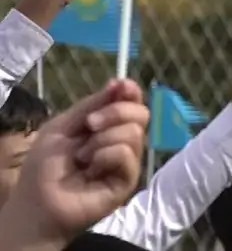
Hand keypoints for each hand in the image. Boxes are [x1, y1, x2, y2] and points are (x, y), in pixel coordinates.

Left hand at [0, 79, 146, 248]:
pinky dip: (105, 156)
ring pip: (133, 133)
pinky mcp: (128, 180)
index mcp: (108, 125)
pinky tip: (90, 169)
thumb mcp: (63, 126)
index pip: (132, 102)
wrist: (38, 202)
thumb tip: (122, 82)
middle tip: (89, 125)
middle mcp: (122, 140)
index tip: (120, 87)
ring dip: (101, 141)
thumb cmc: (45, 166)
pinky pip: (126, 154)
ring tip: (82, 157)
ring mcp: (127, 161)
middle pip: (141, 114)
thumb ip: (92, 105)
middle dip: (115, 112)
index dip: (130, 91)